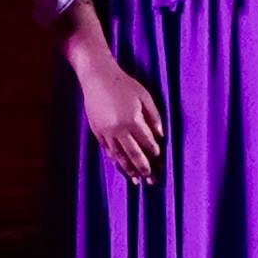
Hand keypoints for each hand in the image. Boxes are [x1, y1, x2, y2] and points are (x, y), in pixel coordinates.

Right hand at [76, 54, 165, 184]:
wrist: (97, 77)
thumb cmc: (124, 84)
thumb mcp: (145, 97)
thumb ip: (154, 117)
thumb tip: (161, 136)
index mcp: (132, 120)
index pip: (147, 143)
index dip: (155, 154)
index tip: (161, 162)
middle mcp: (118, 129)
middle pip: (133, 154)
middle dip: (144, 168)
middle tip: (151, 180)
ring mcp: (106, 131)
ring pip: (119, 155)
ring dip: (128, 169)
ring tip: (136, 180)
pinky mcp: (97, 130)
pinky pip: (107, 149)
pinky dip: (114, 158)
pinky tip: (119, 165)